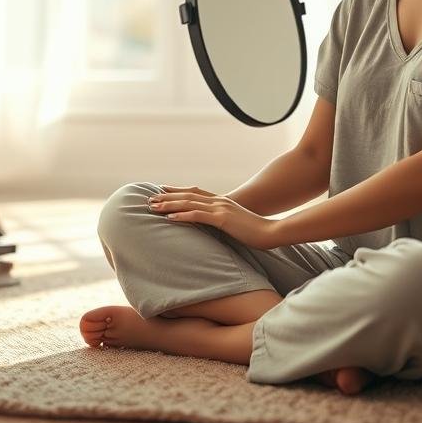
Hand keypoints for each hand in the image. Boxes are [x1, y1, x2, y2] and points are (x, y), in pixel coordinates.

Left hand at [148, 184, 282, 249]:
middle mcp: (219, 201)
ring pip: (189, 203)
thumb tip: (213, 227)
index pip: (195, 192)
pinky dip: (182, 216)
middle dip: (167, 197)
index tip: (162, 190)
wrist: (272, 232)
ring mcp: (220, 209)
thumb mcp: (236, 224)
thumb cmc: (256, 232)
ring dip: (169, 205)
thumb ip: (223, 222)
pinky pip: (198, 216)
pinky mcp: (223, 219)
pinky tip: (169, 218)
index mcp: (222, 201)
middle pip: (187, 195)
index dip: (177, 191)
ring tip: (153, 207)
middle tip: (149, 198)